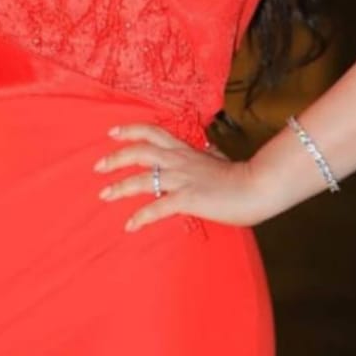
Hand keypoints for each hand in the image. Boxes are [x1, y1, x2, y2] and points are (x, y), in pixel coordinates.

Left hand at [93, 122, 277, 231]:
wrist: (257, 186)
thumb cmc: (242, 176)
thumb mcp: (220, 159)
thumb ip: (209, 155)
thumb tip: (209, 150)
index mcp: (186, 150)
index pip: (153, 132)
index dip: (131, 130)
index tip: (112, 132)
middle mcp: (179, 160)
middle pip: (139, 151)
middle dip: (115, 157)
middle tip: (98, 167)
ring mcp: (182, 178)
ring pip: (142, 178)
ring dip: (120, 186)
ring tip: (104, 195)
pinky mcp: (187, 198)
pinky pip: (157, 208)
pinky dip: (140, 217)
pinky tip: (130, 225)